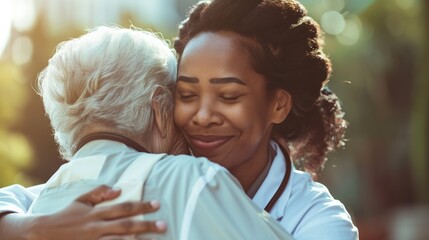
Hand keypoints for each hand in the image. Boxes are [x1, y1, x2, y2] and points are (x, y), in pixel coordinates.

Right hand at [23, 185, 165, 239]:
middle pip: (125, 226)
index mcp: (96, 213)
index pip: (123, 208)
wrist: (44, 234)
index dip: (141, 206)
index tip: (157, 204)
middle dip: (146, 225)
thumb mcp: (80, 200)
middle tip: (163, 225)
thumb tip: (118, 189)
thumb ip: (99, 192)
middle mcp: (96, 228)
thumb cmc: (66, 216)